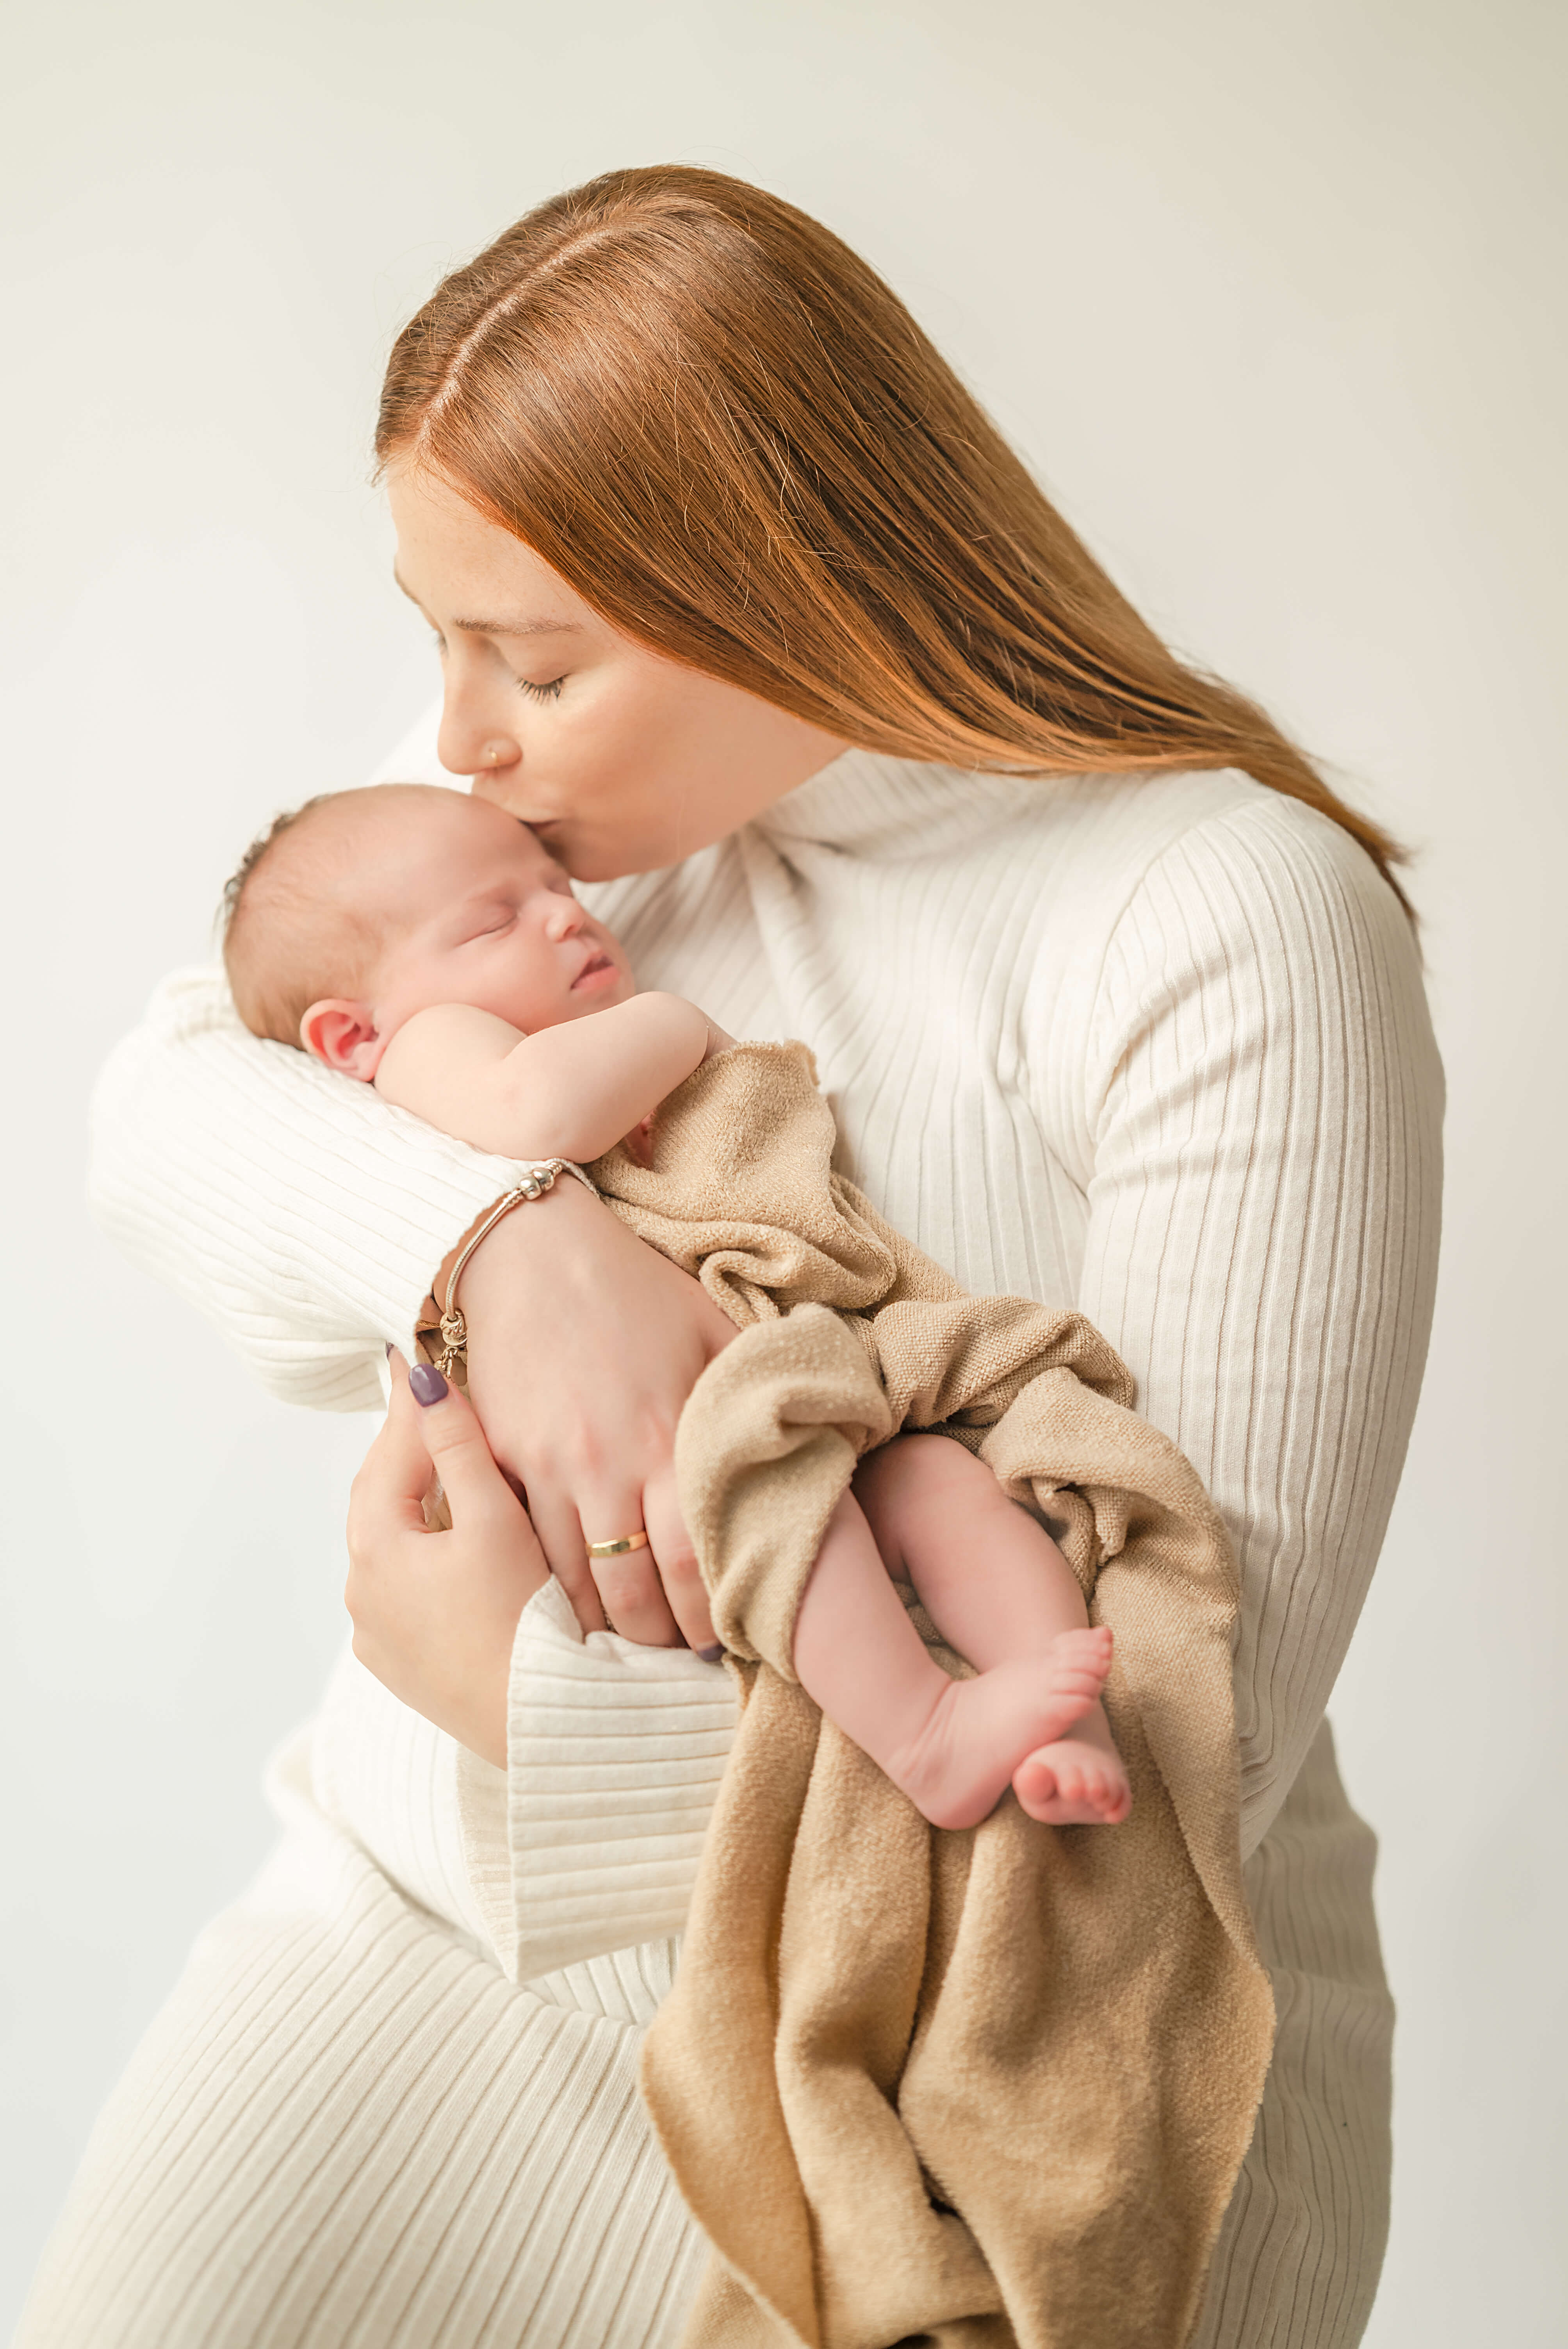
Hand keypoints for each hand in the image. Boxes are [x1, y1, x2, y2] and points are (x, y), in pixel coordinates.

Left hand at [345, 1352, 548, 1766]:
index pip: (390, 1457)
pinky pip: (407, 1591)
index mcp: (375, 1552)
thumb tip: (422, 1380)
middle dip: (408, 1453)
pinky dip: (428, 1556)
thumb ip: (459, 1446)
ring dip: (419, 1505)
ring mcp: (379, 1637)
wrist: (543, 1723)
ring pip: (394, 1548)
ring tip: (450, 1467)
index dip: (415, 1409)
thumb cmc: (522, 1619)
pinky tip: (459, 1545)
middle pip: (382, 1502)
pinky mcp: (406, 1667)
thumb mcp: (494, 1520)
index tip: (427, 1366)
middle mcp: (362, 1596)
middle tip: (435, 1406)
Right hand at [457, 1178, 732, 1649]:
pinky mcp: (505, 1461)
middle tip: (684, 1665)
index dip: (714, 1614)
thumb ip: (759, 1390)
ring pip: (576, 1583)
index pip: (699, 1558)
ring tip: (631, 1655)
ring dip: (606, 1631)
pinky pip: (527, 1550)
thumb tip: (826, 1430)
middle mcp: (611, 1461)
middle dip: (662, 1641)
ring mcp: (553, 1465)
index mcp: (671, 1433)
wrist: (528, 1249)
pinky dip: (550, 1593)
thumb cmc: (632, 1289)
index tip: (731, 1642)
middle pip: (637, 1590)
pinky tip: (570, 1616)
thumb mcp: (713, 1328)